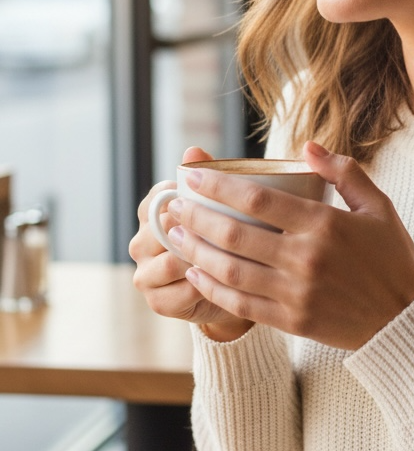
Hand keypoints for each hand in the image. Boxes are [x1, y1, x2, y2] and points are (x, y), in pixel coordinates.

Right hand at [129, 147, 253, 341]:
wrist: (233, 288)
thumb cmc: (228, 238)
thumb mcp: (224, 206)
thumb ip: (209, 176)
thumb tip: (193, 149)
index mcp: (152, 212)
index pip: (160, 195)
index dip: (191, 199)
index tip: (219, 202)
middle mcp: (141, 242)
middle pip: (164, 228)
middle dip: (199, 230)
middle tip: (235, 232)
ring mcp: (145, 273)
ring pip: (170, 261)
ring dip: (202, 260)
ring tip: (232, 257)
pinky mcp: (156, 301)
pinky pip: (179, 291)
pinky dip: (204, 287)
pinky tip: (224, 283)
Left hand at [169, 142, 413, 350]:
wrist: (405, 318)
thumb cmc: (392, 257)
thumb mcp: (378, 206)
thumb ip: (343, 172)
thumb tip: (306, 147)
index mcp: (325, 224)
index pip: (258, 200)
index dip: (218, 186)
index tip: (192, 175)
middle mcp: (305, 258)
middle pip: (235, 234)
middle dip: (196, 217)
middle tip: (174, 205)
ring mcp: (296, 293)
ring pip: (231, 271)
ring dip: (197, 251)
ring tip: (176, 236)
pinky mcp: (291, 321)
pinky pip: (241, 304)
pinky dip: (213, 288)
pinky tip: (197, 273)